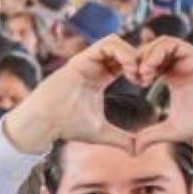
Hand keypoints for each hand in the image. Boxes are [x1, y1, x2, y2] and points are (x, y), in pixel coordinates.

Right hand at [1, 35, 138, 153]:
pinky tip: (130, 70)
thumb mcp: (101, 132)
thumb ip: (121, 139)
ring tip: (137, 73)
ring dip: (133, 54)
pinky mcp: (82, 58)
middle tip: (147, 78)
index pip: (124, 63)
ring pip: (117, 42)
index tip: (146, 84)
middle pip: (123, 50)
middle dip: (139, 59)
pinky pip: (109, 43)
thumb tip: (137, 152)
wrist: (45, 123)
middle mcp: (92, 66)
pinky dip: (124, 53)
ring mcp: (86, 60)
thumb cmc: (66, 126)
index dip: (139, 69)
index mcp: (98, 78)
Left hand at [133, 37, 192, 150]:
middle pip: (150, 50)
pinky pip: (170, 43)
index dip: (135, 70)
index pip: (147, 64)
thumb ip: (151, 136)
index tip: (133, 85)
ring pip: (159, 43)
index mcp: (172, 77)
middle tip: (133, 78)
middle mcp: (179, 65)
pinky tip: (151, 71)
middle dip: (136, 61)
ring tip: (142, 76)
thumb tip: (134, 150)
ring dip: (145, 56)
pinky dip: (156, 53)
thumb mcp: (172, 130)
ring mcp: (188, 59)